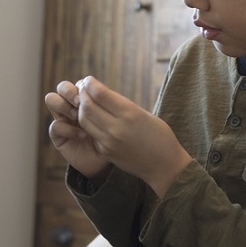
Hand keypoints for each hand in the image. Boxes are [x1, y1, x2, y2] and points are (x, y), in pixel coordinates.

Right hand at [45, 81, 110, 179]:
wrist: (107, 162)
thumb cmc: (114, 138)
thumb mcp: (114, 119)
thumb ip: (107, 104)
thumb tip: (99, 87)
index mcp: (86, 99)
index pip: (78, 83)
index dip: (82, 85)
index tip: (92, 91)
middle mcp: (72, 106)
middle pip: (62, 87)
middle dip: (69, 91)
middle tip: (79, 101)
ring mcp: (64, 119)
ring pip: (52, 100)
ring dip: (63, 105)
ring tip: (77, 115)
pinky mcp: (58, 136)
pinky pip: (55, 125)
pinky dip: (68, 129)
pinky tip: (82, 135)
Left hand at [71, 76, 192, 195]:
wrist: (164, 166)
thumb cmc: (159, 136)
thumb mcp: (144, 114)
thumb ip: (122, 105)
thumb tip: (101, 95)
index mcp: (130, 114)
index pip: (100, 94)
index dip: (90, 84)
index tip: (88, 80)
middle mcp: (117, 128)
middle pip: (87, 106)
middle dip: (82, 94)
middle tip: (81, 89)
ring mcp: (109, 142)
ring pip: (84, 120)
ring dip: (81, 108)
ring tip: (84, 102)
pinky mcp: (105, 152)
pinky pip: (91, 133)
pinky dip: (88, 123)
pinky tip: (92, 118)